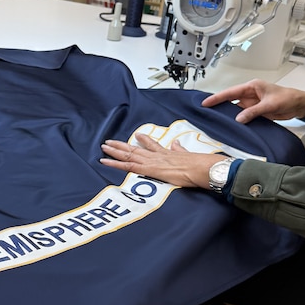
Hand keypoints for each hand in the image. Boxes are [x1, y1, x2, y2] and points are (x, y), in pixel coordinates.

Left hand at [100, 132, 223, 188]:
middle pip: (135, 148)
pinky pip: (127, 166)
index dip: (143, 140)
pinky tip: (104, 161)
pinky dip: (114, 164)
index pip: (152, 145)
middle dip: (122, 145)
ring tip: (104, 147)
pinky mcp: (148, 169)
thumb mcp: (189, 155)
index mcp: (167, 153)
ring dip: (114, 151)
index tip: (137, 135)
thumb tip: (177, 144)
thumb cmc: (198, 165)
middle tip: (109, 141)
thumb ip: (181, 150)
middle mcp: (156, 155)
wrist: (201, 168)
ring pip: (128, 155)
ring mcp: (151, 161)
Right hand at [201, 80, 304, 124]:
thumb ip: (253, 112)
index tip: (206, 102)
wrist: (299, 105)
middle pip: (230, 100)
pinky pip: (244, 116)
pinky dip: (238, 121)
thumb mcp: (269, 105)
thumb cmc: (287, 98)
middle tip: (206, 112)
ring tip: (217, 121)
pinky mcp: (256, 112)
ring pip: (236, 110)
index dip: (217, 98)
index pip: (230, 92)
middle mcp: (250, 94)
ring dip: (229, 115)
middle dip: (219, 106)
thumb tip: (239, 119)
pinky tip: (232, 126)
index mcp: (252, 87)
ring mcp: (252, 104)